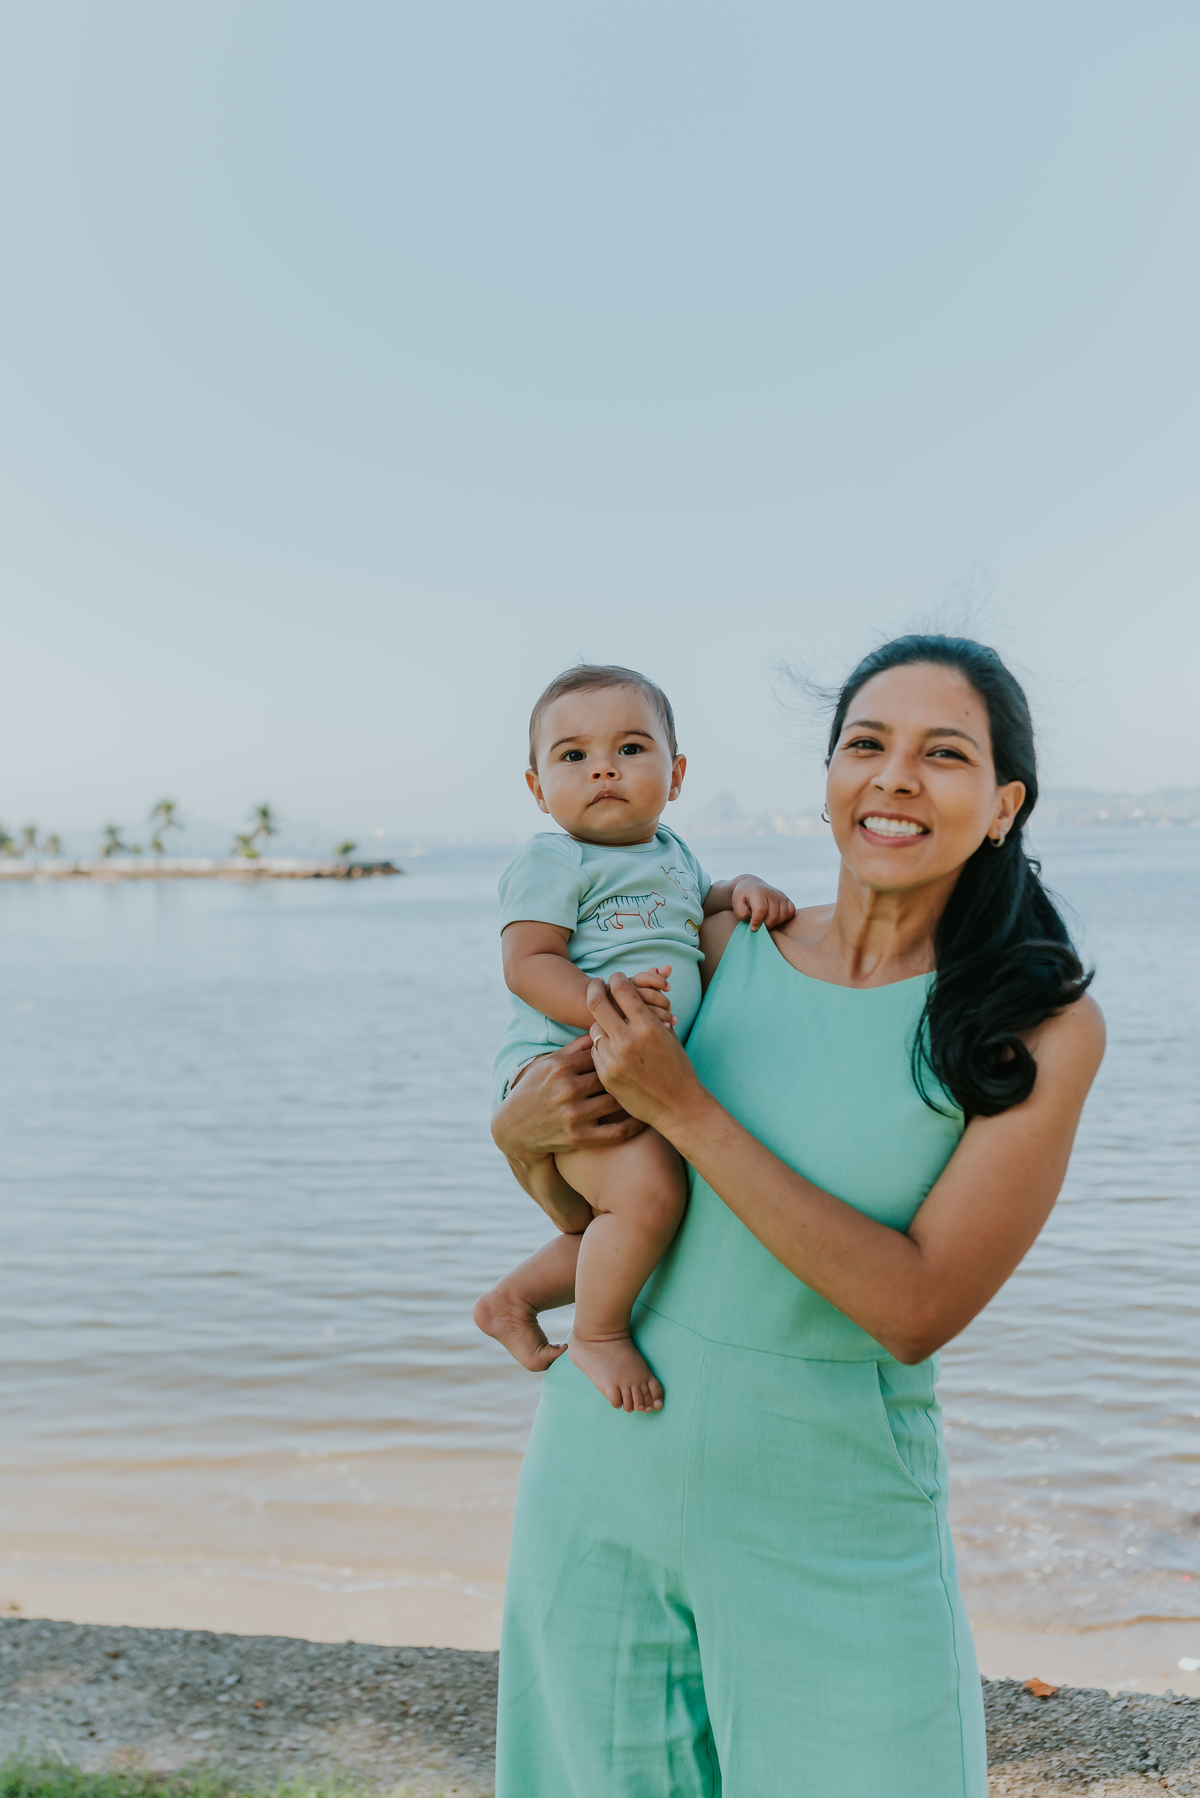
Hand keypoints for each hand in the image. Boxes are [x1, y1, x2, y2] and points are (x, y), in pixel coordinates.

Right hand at [491, 1037, 645, 1161]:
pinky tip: (642, 1118)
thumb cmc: (533, 1091)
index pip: (600, 1051)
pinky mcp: (579, 1137)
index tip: (633, 1049)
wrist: (514, 1129)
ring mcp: (573, 1114)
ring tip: (646, 1090)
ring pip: (616, 1100)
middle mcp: (567, 1089)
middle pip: (610, 1074)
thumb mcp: (547, 1065)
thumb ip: (574, 1048)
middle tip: (646, 1069)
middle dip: (627, 1071)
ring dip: (632, 1096)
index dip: (617, 1050)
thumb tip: (600, 1026)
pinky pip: (616, 1131)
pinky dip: (633, 1125)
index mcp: (560, 1067)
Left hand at [586, 973, 708, 1137]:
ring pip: (594, 1028)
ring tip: (609, 1022)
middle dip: (595, 988)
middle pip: (597, 1002)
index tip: (616, 978)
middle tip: (596, 983)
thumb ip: (651, 1011)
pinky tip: (611, 1047)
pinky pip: (596, 1051)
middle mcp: (628, 1041)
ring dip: (601, 1022)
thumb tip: (639, 985)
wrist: (678, 1106)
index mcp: (648, 1026)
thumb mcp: (668, 1035)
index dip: (617, 979)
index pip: (621, 989)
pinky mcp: (606, 1076)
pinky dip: (602, 1046)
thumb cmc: (677, 1068)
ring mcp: (614, 1059)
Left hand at [731, 878, 795, 932]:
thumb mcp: (736, 904)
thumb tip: (753, 921)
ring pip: (783, 915)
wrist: (751, 885)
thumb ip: (742, 914)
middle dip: (766, 925)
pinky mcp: (786, 898)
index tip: (753, 927)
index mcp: (758, 892)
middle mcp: (771, 892)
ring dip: (774, 923)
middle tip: (759, 926)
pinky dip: (784, 918)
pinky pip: (791, 912)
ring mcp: (780, 895)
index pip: (761, 910)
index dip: (757, 921)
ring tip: (766, 922)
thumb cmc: (742, 897)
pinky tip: (775, 918)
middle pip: (773, 915)